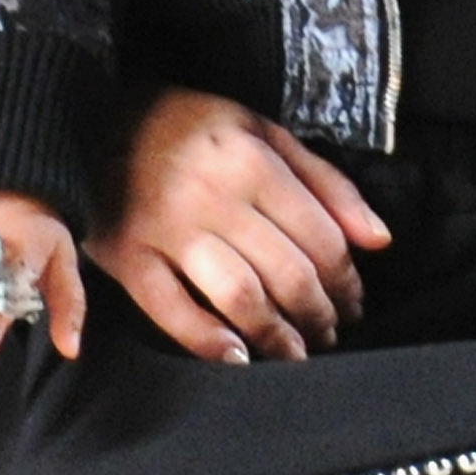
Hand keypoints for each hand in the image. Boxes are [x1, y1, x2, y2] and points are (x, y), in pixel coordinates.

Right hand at [89, 90, 390, 365]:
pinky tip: (238, 357)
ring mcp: (168, 230)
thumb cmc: (192, 127)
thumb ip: (326, 183)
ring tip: (294, 353)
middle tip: (328, 333)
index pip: (320, 238)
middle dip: (318, 314)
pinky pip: (171, 310)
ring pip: (239, 296)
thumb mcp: (264, 132)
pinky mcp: (127, 257)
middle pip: (287, 273)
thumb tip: (380, 240)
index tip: (353, 303)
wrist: (95, 117)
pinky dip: (208, 341)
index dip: (346, 281)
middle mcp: (215, 197)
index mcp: (254, 162)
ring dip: (276, 336)